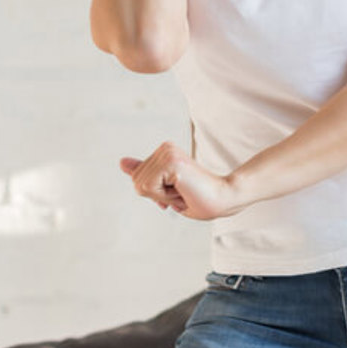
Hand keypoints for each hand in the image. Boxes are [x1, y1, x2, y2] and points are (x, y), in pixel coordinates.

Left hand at [120, 142, 247, 220]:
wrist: (225, 199)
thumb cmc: (200, 198)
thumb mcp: (165, 189)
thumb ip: (145, 175)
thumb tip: (121, 162)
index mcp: (164, 151)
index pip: (137, 178)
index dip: (154, 194)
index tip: (178, 192)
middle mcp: (165, 148)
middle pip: (136, 181)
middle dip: (156, 196)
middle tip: (182, 193)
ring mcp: (167, 153)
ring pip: (140, 185)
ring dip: (162, 197)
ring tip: (183, 191)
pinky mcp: (170, 161)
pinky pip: (148, 187)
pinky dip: (164, 197)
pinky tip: (182, 191)